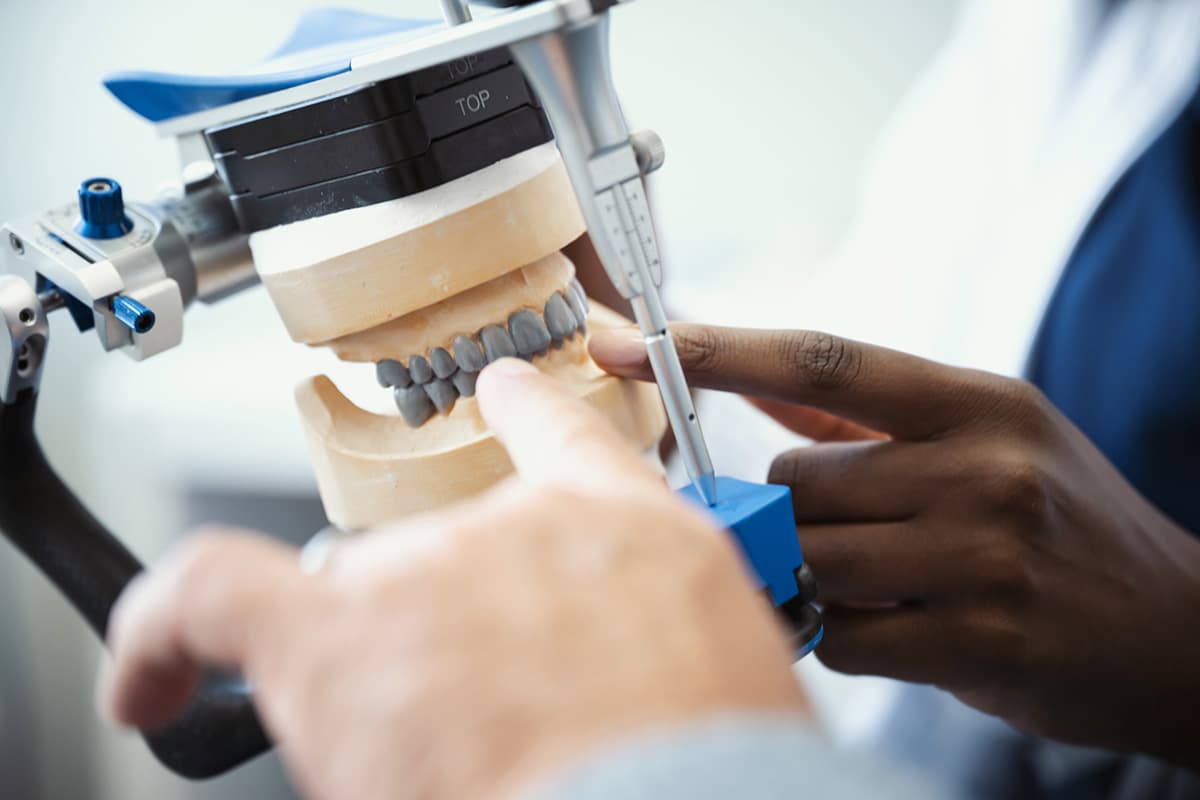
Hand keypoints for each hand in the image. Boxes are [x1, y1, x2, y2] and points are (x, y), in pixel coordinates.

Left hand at [98, 358, 805, 799]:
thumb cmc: (713, 764)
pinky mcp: (340, 638)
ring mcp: (430, 573)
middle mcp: (522, 527)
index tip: (503, 391)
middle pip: (441, 560)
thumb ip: (643, 646)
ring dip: (383, 686)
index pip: (567, 436)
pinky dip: (166, 635)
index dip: (529, 410)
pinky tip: (151, 679)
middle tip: (482, 725)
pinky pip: (214, 596)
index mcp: (628, 531)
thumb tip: (596, 691)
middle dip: (447, 640)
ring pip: (357, 612)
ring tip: (434, 762)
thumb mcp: (719, 673)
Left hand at [590, 324, 1199, 767]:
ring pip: (810, 556)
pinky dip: (843, 632)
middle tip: (845, 528)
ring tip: (878, 577)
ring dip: (817, 572)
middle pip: (794, 480)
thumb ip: (866, 415)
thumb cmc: (1059, 521)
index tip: (625, 342)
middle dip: (790, 511)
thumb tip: (758, 385)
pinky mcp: (979, 641)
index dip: (717, 349)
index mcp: (978, 403)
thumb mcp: (990, 438)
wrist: (1173, 630)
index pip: (821, 360)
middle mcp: (984, 469)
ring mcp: (983, 558)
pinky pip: (842, 634)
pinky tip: (894, 624)